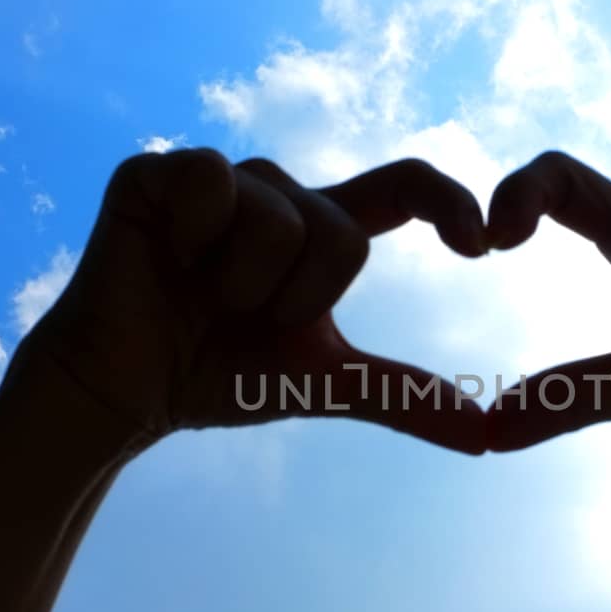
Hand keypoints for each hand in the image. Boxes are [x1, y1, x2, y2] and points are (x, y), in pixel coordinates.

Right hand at [9, 148, 490, 454]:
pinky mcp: (157, 172)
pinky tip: (164, 258)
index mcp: (320, 227)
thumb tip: (486, 438)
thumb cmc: (217, 378)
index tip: (480, 247)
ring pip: (281, 217)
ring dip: (245, 284)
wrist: (123, 393)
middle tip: (245, 317)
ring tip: (199, 293)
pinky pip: (213, 184)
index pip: (406, 187)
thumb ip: (400, 396)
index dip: (449, 202)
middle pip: (344, 232)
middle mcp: (276, 192)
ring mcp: (218, 177)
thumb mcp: (320, 382)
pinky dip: (195, 240)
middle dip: (301, 302)